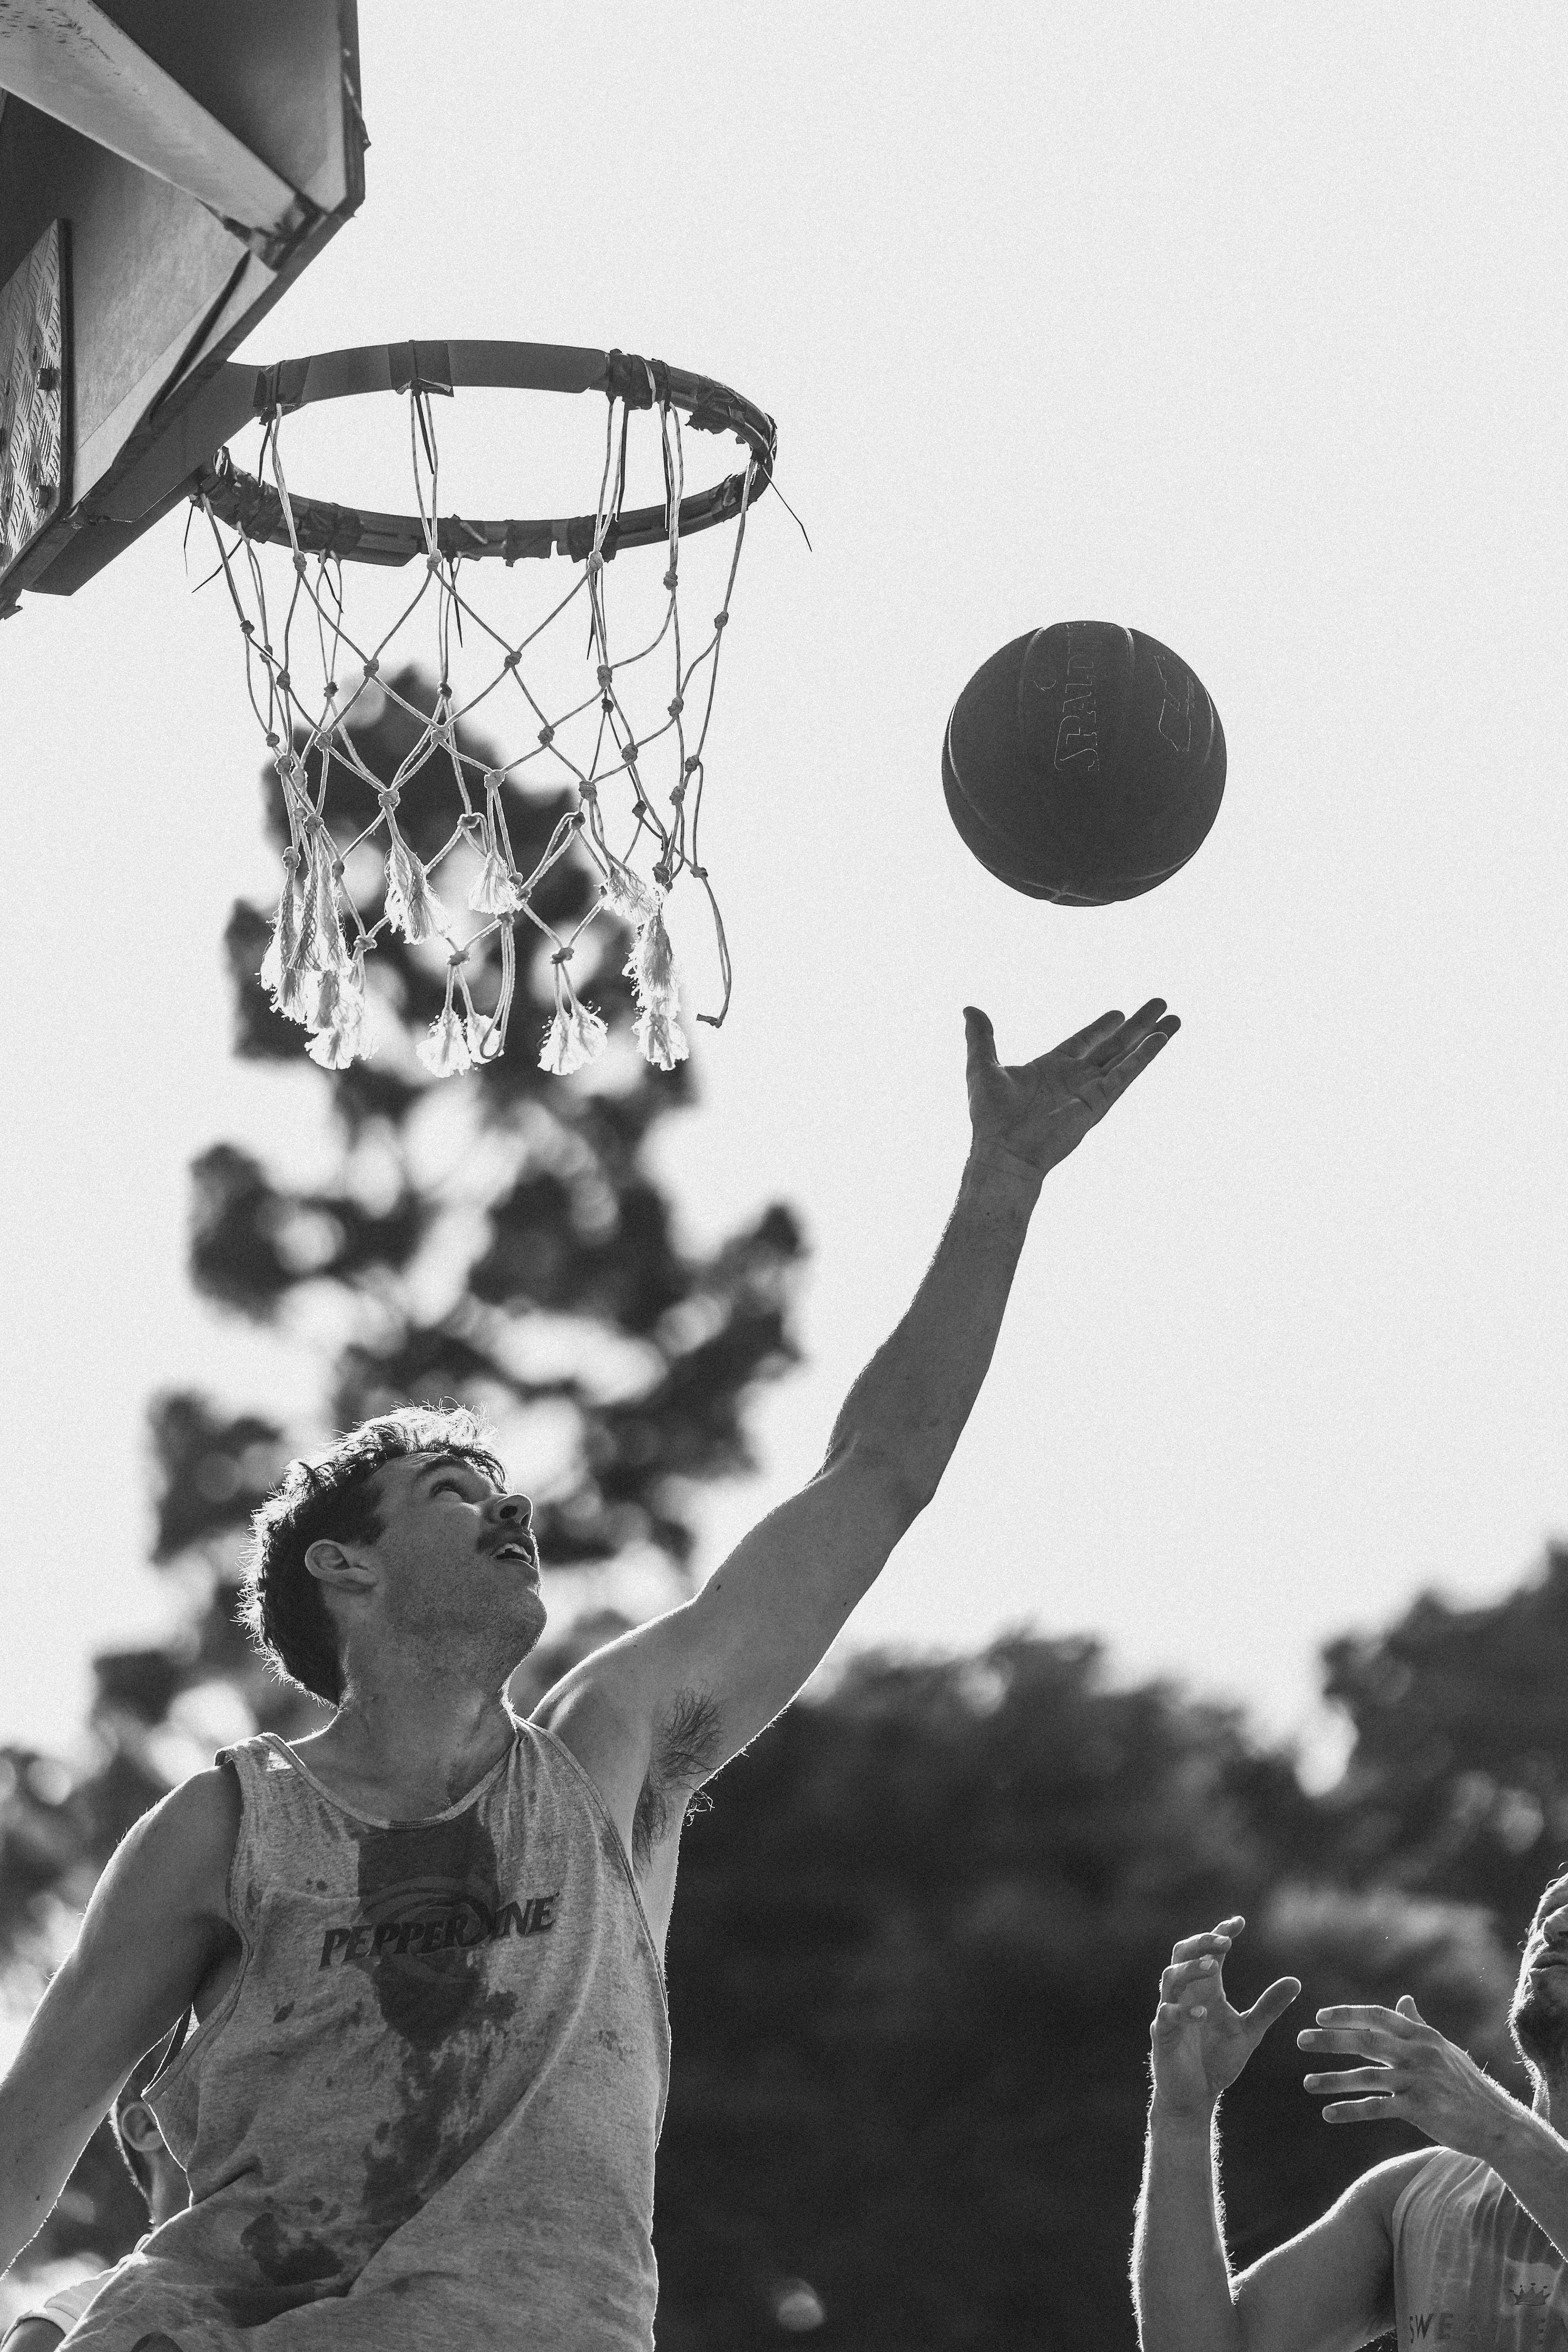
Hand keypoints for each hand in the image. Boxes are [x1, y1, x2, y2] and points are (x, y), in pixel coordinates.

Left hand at [963, 1001, 1179, 1180]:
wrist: (1003, 1151)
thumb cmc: (990, 1117)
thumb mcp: (981, 1067)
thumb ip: (981, 1037)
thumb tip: (969, 1008)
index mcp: (1050, 1068)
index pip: (1082, 1041)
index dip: (1100, 1027)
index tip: (1118, 1013)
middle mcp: (1075, 1078)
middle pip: (1113, 1045)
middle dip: (1136, 1025)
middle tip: (1159, 1004)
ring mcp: (1090, 1090)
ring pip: (1127, 1056)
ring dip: (1151, 1037)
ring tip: (1175, 1017)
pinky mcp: (1099, 1102)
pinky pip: (1126, 1074)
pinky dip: (1145, 1056)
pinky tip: (1161, 1039)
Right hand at [1149, 1916, 1300, 2123]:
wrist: (1196, 2095)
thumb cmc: (1218, 2059)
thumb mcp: (1250, 2031)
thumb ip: (1269, 2007)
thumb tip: (1296, 1981)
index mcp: (1206, 1989)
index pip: (1208, 1951)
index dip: (1220, 1932)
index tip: (1240, 1922)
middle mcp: (1186, 1994)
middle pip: (1182, 1953)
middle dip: (1200, 1942)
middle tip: (1224, 1941)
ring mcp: (1171, 2012)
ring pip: (1171, 1977)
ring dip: (1190, 1970)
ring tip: (1213, 1967)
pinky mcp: (1163, 2035)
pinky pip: (1167, 2015)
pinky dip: (1182, 2011)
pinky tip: (1202, 2014)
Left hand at [1298, 1997, 1522, 2157]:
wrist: (1496, 2124)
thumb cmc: (1467, 2085)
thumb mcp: (1444, 2049)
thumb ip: (1419, 2024)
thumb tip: (1404, 1999)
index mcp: (1423, 2035)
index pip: (1377, 2016)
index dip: (1347, 2014)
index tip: (1320, 2016)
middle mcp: (1419, 2053)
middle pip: (1365, 2041)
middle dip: (1330, 2040)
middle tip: (1300, 2039)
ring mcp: (1419, 2081)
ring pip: (1366, 2076)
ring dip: (1333, 2079)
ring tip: (1307, 2083)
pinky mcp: (1420, 2109)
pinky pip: (1377, 2108)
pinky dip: (1350, 2110)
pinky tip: (1328, 2113)